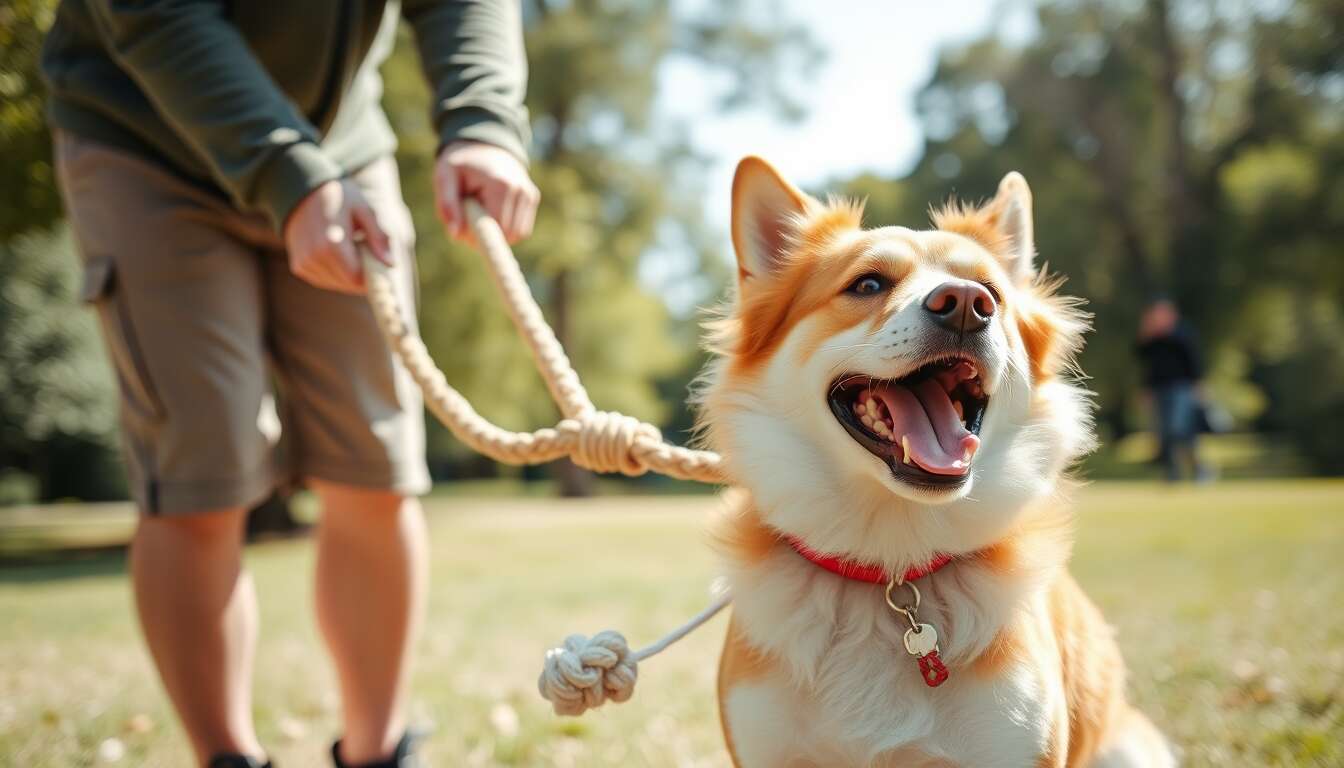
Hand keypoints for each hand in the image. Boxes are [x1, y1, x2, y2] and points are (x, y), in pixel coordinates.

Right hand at [284, 178, 391, 293]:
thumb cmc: (339, 198)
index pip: (357, 278)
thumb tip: (391, 263)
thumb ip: (379, 236)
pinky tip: (338, 254)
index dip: (372, 275)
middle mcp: (314, 257)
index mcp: (330, 243)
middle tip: (365, 250)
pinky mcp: (299, 267)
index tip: (379, 260)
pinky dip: (337, 273)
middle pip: (348, 284)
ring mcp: (304, 264)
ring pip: (337, 285)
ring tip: (350, 248)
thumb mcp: (365, 209)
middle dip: (363, 274)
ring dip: (349, 274)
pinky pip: (325, 281)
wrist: (302, 192)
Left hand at [435, 140, 539, 243]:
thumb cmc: (461, 164)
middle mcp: (522, 191)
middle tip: (468, 220)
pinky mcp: (532, 198)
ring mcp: (530, 194)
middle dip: (487, 236)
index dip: (477, 236)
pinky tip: (492, 211)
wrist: (483, 144)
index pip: (494, 229)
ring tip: (480, 213)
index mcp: (501, 185)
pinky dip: (505, 228)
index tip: (462, 226)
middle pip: (508, 235)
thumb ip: (448, 205)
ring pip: (517, 235)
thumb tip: (456, 235)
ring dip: (497, 233)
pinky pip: (521, 228)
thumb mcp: (445, 177)